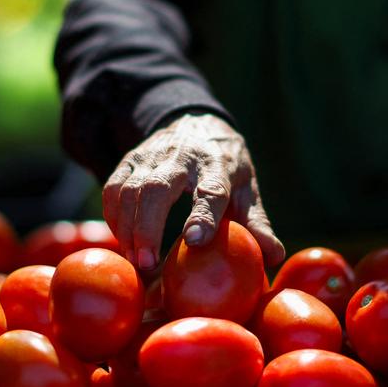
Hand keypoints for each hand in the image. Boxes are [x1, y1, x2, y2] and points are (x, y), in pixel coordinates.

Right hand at [102, 113, 284, 271]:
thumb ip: (257, 223)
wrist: (195, 122)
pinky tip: (123, 241)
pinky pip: (113, 190)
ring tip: (135, 262)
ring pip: (130, 190)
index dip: (203, 215)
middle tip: (147, 264)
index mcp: (218, 164)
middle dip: (148, 228)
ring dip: (128, 229)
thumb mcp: (247, 189)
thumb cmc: (225, 167)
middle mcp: (182, 156)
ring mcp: (151, 156)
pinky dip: (114, 218)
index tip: (195, 241)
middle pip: (158, 188)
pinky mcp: (129, 160)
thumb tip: (275, 257)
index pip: (211, 189)